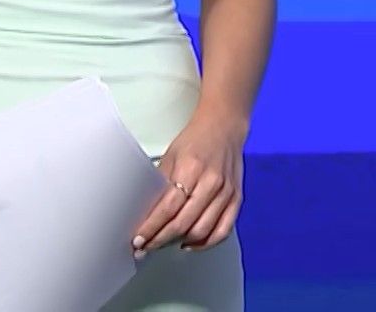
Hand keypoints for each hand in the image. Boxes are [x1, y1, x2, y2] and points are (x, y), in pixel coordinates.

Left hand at [131, 112, 244, 256]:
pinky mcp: (237, 199)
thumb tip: (145, 214)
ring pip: (202, 230)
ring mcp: (227, 192)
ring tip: (164, 243)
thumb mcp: (171, 157)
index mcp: (192, 168)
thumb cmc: (196, 140)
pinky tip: (191, 243)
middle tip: (145, 247)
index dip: (151, 228)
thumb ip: (161, 185)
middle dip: (160, 239)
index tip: (138, 239)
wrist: (224, 128)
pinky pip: (223, 230)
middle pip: (183, 222)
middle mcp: (211, 182)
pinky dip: (206, 243)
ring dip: (180, 242)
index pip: (168, 208)